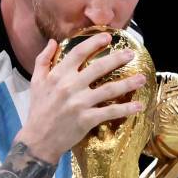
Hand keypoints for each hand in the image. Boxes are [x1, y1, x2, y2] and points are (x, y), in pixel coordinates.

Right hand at [15, 32, 145, 163]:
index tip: (108, 37)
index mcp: (58, 75)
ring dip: (128, 83)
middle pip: (98, 68)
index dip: (94, 43)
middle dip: (117, 58)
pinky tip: (138, 106)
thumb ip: (43, 60)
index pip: (78, 53)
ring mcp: (80, 103)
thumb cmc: (38, 110)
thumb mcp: (35, 82)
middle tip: (131, 53)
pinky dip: (125, 109)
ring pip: (109, 89)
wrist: (38, 140)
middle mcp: (70, 87)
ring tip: (142, 78)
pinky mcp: (87, 119)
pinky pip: (110, 112)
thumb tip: (53, 42)